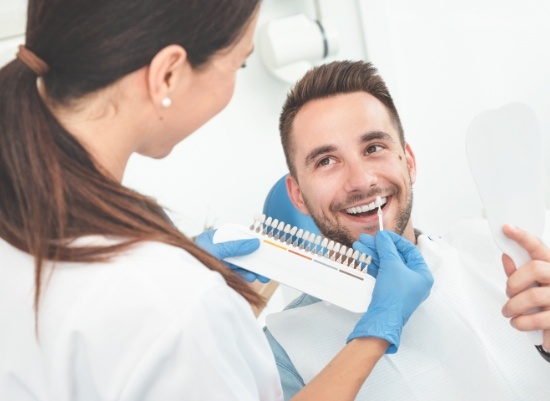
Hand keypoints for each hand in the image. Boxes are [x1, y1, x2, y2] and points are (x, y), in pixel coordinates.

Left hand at [195, 230, 269, 282]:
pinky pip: (236, 275)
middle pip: (241, 252)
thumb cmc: (191, 258)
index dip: (250, 239)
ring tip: (261, 273)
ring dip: (252, 268)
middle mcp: (218, 251)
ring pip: (240, 264)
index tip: (263, 243)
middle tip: (266, 260)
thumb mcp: (215, 249)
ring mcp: (220, 263)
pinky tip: (251, 277)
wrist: (181, 278)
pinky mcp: (221, 275)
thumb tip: (253, 243)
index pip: (236, 236)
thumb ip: (235, 246)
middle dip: (254, 257)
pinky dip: (245, 276)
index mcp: (215, 239)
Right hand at [347, 230, 433, 352]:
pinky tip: (361, 257)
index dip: (395, 240)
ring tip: (359, 245)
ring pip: (386, 265)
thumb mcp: (392, 265)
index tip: (382, 234)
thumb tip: (382, 236)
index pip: (410, 250)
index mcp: (422, 274)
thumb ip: (387, 248)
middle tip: (365, 239)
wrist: (383, 318)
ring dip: (373, 254)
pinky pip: (382, 273)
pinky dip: (372, 265)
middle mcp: (413, 280)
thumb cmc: (394, 294)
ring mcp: (401, 287)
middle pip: (396, 256)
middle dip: (379, 247)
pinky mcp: (389, 292)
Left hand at [500, 224, 549, 349]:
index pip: (538, 247)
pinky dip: (521, 322)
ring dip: (513, 306)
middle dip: (514, 282)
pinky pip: (537, 319)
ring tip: (509, 312)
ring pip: (532, 296)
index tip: (507, 228)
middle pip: (535, 269)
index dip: (523, 237)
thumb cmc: (543, 302)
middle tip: (509, 293)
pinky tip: (518, 322)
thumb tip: (506, 256)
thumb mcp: (531, 284)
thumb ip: (519, 272)